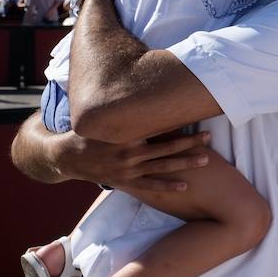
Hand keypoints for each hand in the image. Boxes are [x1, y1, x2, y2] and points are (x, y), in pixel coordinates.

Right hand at [52, 128, 211, 191]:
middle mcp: (129, 153)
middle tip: (210, 136)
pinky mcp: (125, 182)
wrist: (67, 156)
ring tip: (206, 160)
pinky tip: (185, 186)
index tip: (199, 116)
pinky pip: (150, 186)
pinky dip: (167, 186)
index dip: (180, 122)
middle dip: (190, 142)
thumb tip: (149, 90)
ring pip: (163, 166)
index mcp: (127, 134)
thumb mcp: (108, 119)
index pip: (159, 126)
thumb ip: (129, 112)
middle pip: (167, 147)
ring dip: (186, 163)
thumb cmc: (92, 133)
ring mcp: (128, 170)